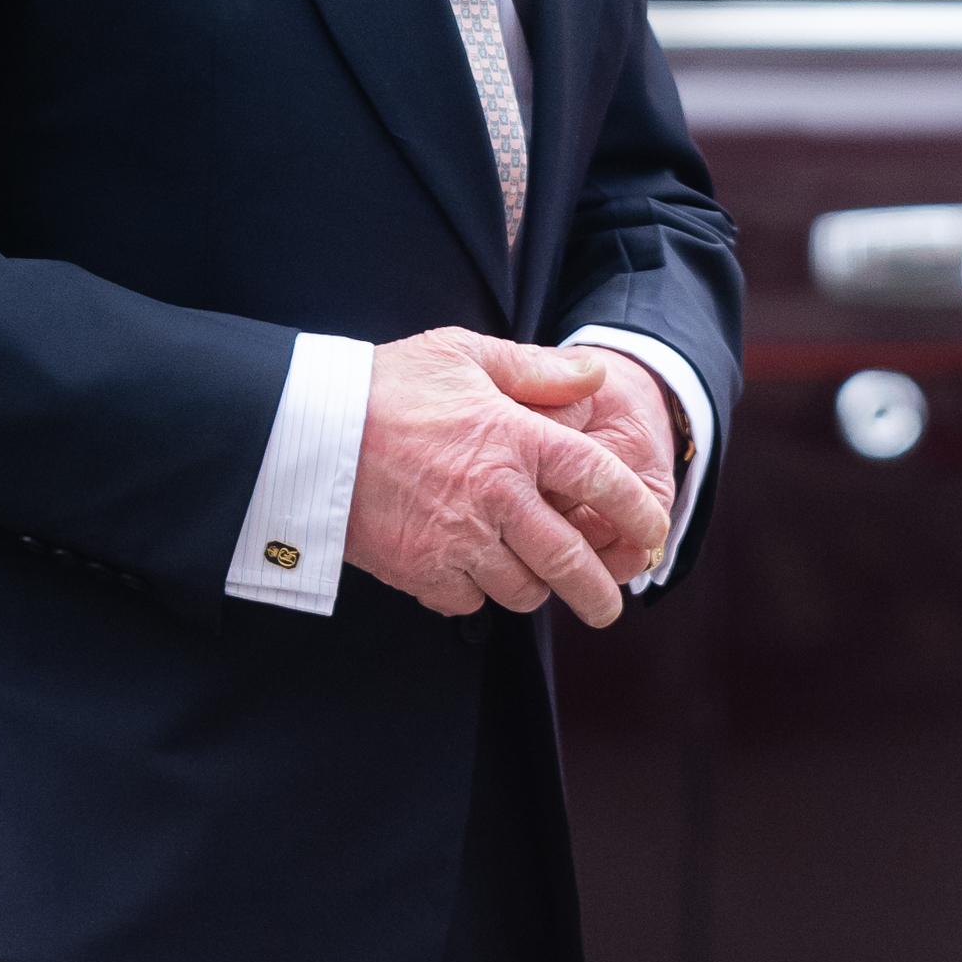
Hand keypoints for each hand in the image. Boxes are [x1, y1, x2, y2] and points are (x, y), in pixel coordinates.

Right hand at [340, 329, 669, 628]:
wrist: (306, 433)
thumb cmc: (387, 385)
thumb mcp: (465, 354)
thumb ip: (537, 369)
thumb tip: (597, 373)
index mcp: (516, 438)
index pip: (601, 481)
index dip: (638, 511)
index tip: (655, 531)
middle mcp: (497, 495)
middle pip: (571, 561)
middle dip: (600, 592)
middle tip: (610, 607)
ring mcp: (458, 539)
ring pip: (523, 589)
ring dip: (537, 590)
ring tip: (539, 584)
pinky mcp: (420, 570)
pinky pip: (469, 601)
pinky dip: (478, 594)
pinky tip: (474, 574)